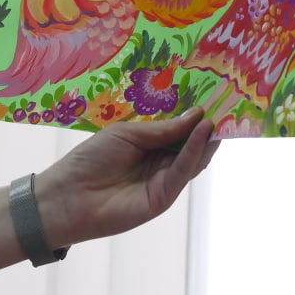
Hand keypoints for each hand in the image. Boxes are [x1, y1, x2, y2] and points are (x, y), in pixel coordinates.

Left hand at [34, 108, 217, 249]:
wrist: (66, 196)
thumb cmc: (90, 159)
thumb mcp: (129, 134)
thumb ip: (164, 129)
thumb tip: (198, 115)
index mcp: (151, 146)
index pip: (181, 130)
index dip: (197, 117)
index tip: (216, 97)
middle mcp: (161, 163)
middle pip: (192, 145)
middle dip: (209, 126)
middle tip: (228, 103)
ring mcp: (163, 182)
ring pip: (193, 158)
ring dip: (207, 136)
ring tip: (220, 113)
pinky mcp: (163, 198)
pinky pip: (183, 171)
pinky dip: (195, 150)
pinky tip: (203, 131)